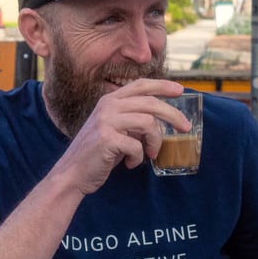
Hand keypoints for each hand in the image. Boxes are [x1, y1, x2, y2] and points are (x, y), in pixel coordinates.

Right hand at [50, 77, 190, 197]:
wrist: (71, 173)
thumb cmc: (97, 153)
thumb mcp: (114, 129)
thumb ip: (133, 120)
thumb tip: (162, 120)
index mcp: (109, 100)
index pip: (140, 85)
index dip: (162, 85)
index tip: (180, 91)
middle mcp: (107, 106)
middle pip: (151, 103)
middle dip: (173, 115)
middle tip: (185, 127)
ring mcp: (106, 121)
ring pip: (148, 123)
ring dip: (155, 141)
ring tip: (151, 153)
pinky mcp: (107, 139)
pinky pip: (137, 146)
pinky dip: (139, 157)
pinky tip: (131, 163)